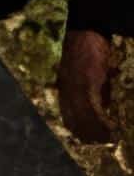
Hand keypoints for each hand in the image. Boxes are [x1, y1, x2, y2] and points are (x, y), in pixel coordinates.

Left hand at [57, 28, 115, 145]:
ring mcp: (75, 88)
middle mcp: (66, 90)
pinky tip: (111, 129)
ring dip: (97, 131)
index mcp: (65, 88)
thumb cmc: (90, 50)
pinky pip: (93, 108)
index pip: (69, 115)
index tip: (88, 139)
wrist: (86, 31)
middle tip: (101, 144)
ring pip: (84, 117)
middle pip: (74, 119)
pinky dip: (101, 121)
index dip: (78, 129)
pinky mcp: (87, 84)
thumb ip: (95, 90)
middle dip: (87, 134)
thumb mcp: (91, 73)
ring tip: (109, 140)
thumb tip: (103, 107)